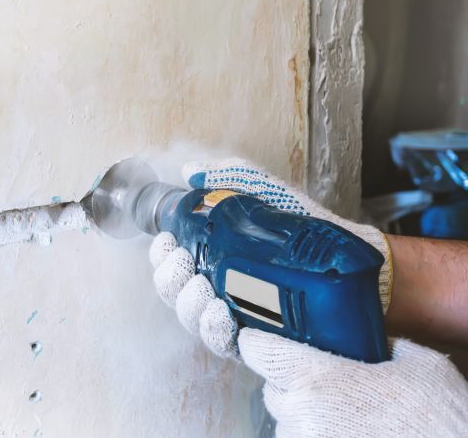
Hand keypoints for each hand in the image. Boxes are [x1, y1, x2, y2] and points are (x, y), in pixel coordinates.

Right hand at [149, 158, 392, 357]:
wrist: (352, 261)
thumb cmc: (309, 230)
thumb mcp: (268, 196)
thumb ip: (231, 180)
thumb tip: (192, 169)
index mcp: (214, 259)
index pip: (172, 264)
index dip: (161, 256)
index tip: (167, 241)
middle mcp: (219, 289)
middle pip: (175, 294)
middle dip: (169, 279)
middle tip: (183, 262)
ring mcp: (237, 315)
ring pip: (193, 320)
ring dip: (189, 305)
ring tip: (203, 288)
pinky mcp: (259, 339)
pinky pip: (225, 344)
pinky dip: (215, 330)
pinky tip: (221, 314)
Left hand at [239, 328, 467, 437]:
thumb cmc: (438, 416)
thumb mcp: (417, 364)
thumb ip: (382, 346)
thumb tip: (372, 342)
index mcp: (317, 377)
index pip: (259, 351)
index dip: (258, 342)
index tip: (259, 339)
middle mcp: (302, 412)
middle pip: (272, 389)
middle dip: (291, 383)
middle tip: (323, 383)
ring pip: (286, 422)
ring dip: (304, 416)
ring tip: (342, 416)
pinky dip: (314, 435)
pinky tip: (346, 433)